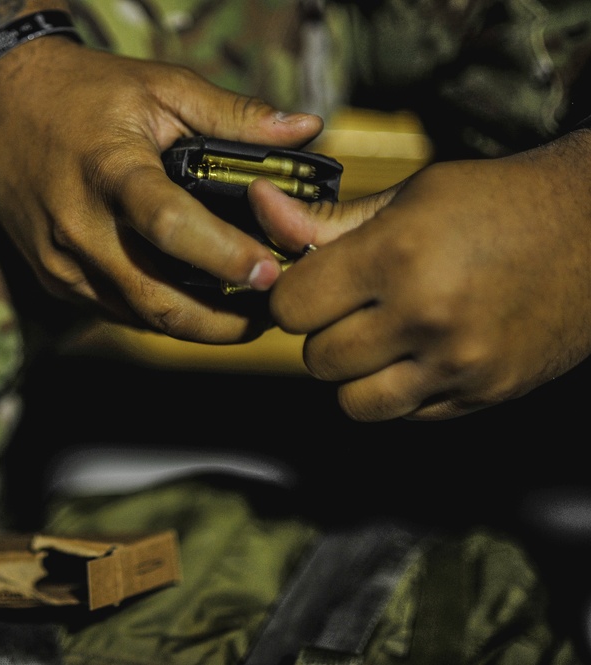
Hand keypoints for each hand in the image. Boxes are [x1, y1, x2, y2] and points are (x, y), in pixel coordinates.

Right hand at [0, 36, 322, 342]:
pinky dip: (159, 313)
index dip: (222, 256)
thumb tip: (304, 131)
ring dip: (196, 325)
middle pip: (156, 297)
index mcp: (109, 170)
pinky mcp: (53, 277)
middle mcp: (78, 225)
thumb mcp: (159, 86)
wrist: (0, 105)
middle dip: (221, 322)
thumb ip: (233, 115)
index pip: (167, 225)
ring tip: (247, 314)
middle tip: (274, 314)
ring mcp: (60, 260)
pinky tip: (196, 302)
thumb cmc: (84, 91)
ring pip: (138, 315)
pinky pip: (115, 309)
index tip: (271, 271)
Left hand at [249, 130, 590, 420]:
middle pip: (316, 358)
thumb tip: (259, 205)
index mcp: (397, 255)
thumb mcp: (409, 195)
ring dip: (354, 373)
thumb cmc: (496, 202)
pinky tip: (421, 352)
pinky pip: (405, 415)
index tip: (313, 283)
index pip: (290, 307)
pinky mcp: (484, 395)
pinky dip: (399, 391)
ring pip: (352, 401)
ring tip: (381, 335)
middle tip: (354, 305)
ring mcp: (458, 365)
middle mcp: (425, 316)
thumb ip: (327, 219)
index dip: (293, 294)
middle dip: (322, 332)